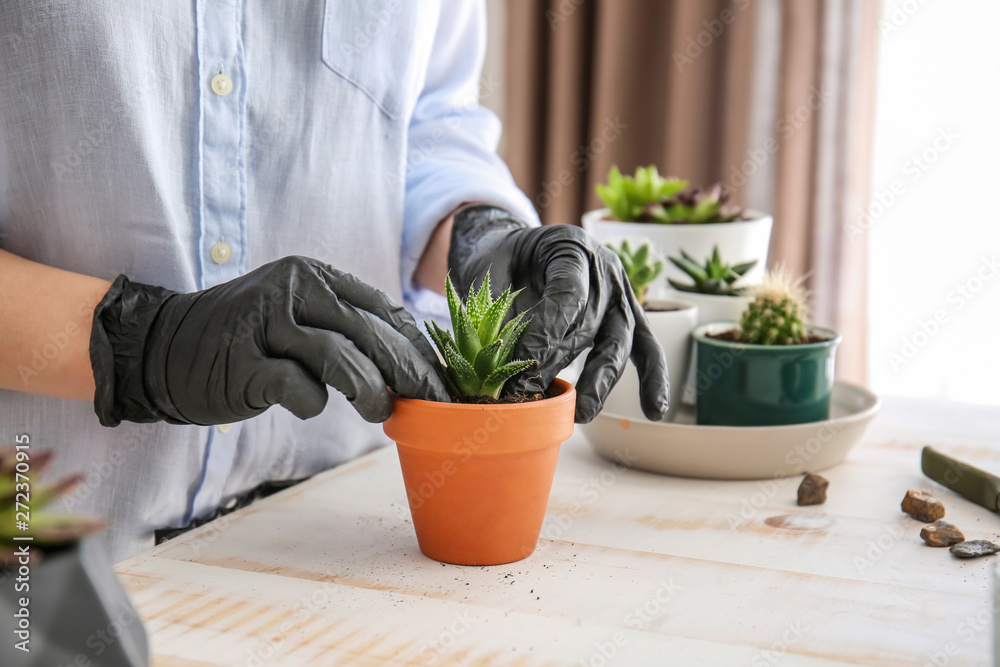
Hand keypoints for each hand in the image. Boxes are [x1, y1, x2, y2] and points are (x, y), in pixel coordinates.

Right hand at [90, 256, 448, 426]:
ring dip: (369, 389)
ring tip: (380, 410)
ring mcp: (264, 322)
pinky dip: (310, 401)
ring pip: (339, 356)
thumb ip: (348, 331)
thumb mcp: (300, 319)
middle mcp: (292, 289)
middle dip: (409, 371)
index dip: (418, 346)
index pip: (383, 308)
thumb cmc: (249, 340)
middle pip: (369, 332)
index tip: (442, 379)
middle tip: (431, 401)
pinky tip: (306, 403)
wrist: (164, 348)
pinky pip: (295, 385)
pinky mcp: (240, 360)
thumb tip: (412, 366)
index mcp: (314, 275)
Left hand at [448, 206, 668, 422]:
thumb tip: (503, 368)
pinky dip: (653, 377)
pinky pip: (645, 346)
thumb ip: (500, 311)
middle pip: (591, 323)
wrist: (518, 245)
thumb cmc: (502, 258)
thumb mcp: (490, 272)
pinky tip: (654, 410)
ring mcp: (620, 292)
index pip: (568, 294)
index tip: (521, 368)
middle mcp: (603, 268)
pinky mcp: (626, 315)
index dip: (547, 333)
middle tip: (530, 393)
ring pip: (619, 340)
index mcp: (570, 247)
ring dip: (601, 380)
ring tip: (583, 413)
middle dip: (560, 363)